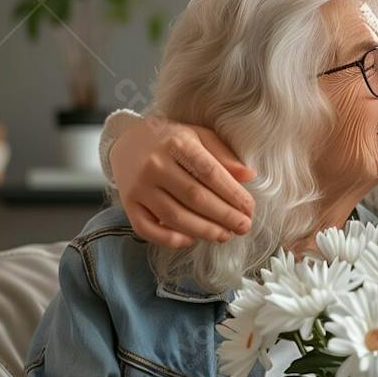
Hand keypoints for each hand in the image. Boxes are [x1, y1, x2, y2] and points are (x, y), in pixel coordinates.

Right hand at [110, 114, 256, 246]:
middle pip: (195, 197)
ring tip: (225, 235)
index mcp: (176, 143)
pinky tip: (192, 240)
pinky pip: (148, 229)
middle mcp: (154, 165)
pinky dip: (170, 239)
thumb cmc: (171, 140)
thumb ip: (223, 155)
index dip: (233, 194)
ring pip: (174, 216)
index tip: (249, 209)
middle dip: (224, 216)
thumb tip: (249, 176)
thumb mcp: (198, 136)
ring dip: (204, 231)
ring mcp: (138, 187)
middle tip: (243, 227)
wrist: (127, 141)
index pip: (210, 173)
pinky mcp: (128, 204)